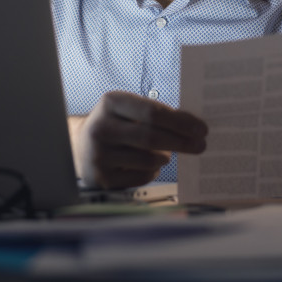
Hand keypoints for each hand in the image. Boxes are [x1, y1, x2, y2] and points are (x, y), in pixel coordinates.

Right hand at [74, 91, 207, 189]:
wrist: (80, 145)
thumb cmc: (115, 125)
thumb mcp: (128, 110)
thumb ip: (157, 114)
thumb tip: (194, 126)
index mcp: (111, 103)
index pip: (152, 112)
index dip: (180, 122)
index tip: (202, 129)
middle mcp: (101, 128)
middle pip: (152, 137)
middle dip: (182, 142)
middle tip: (200, 145)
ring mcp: (99, 155)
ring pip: (148, 160)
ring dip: (165, 157)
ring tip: (167, 154)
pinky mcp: (102, 178)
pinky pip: (142, 176)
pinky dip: (153, 171)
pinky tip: (150, 164)